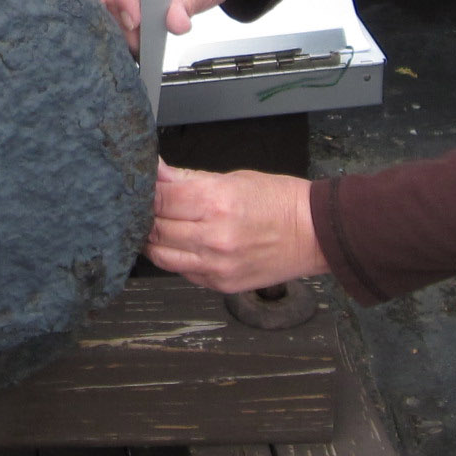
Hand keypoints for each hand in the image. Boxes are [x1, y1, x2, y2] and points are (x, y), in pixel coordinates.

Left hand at [145, 161, 328, 291]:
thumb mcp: (232, 178)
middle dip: (146, 216)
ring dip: (154, 241)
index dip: (145, 191)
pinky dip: (176, 258)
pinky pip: (183, 272)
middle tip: (143, 207)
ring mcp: (216, 265)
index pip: (159, 198)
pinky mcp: (221, 284)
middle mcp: (213, 237)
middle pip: (155, 228)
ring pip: (161, 256)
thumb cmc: (279, 200)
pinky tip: (182, 245)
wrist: (315, 233)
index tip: (140, 187)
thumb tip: (156, 171)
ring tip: (157, 227)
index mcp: (215, 202)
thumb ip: (188, 179)